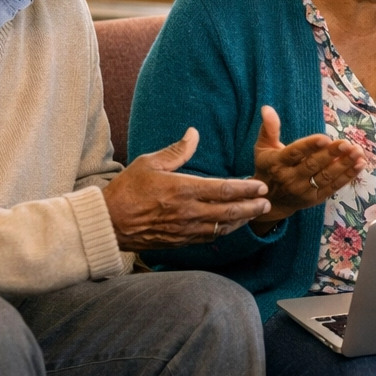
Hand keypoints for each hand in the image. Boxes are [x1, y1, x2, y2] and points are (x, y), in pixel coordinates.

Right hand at [103, 128, 270, 250]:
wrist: (108, 224)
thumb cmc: (126, 190)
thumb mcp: (149, 163)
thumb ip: (176, 151)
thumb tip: (194, 134)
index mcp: (183, 189)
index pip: (224, 190)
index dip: (246, 189)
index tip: (260, 185)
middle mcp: (188, 212)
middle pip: (230, 211)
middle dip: (252, 207)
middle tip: (267, 202)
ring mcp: (185, 229)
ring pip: (222, 226)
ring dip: (242, 220)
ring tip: (255, 213)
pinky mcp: (180, 241)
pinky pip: (209, 237)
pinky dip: (224, 231)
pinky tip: (231, 226)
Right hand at [253, 106, 367, 226]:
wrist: (270, 201)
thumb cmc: (268, 168)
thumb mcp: (263, 147)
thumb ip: (269, 128)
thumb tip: (267, 108)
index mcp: (277, 163)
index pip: (294, 153)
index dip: (309, 146)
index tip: (324, 138)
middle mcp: (290, 178)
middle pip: (312, 165)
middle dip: (330, 154)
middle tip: (346, 143)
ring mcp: (304, 190)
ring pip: (326, 176)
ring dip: (344, 164)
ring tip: (357, 152)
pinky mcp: (316, 198)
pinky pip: (334, 186)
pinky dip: (348, 176)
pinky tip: (360, 164)